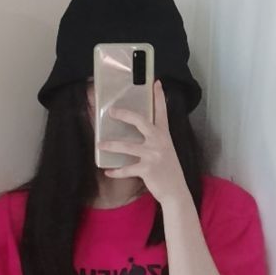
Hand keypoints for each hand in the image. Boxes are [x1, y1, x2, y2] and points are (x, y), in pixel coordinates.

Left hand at [98, 79, 188, 204]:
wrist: (176, 191)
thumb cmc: (168, 170)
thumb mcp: (166, 150)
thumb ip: (155, 139)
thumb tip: (139, 132)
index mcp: (164, 135)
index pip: (162, 112)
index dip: (159, 97)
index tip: (155, 83)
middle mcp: (159, 142)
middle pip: (141, 122)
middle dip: (125, 115)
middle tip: (111, 111)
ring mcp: (153, 155)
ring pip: (127, 147)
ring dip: (111, 145)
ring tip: (99, 144)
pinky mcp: (147, 170)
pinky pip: (127, 169)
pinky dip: (116, 172)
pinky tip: (107, 172)